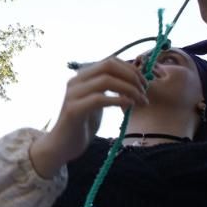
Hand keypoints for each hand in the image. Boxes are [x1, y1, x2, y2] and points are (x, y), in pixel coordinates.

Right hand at [29, 58, 148, 177]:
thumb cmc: (82, 124)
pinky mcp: (74, 110)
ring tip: (141, 100)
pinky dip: (118, 100)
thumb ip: (108, 89)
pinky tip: (129, 105)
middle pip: (108, 66)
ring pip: (106, 80)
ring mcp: (73, 94)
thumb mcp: (97, 102)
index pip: (110, 61)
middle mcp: (76, 81)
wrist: (62, 145)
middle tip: (144, 90)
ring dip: (129, 88)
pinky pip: (100, 99)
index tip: (144, 83)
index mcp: (82, 76)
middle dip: (131, 76)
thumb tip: (134, 81)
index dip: (130, 69)